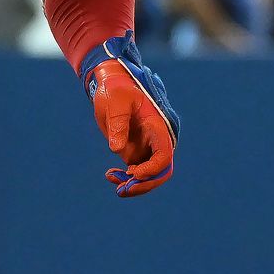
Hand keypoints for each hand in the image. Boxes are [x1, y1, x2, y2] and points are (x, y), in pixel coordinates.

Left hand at [79, 36, 179, 196]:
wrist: (110, 83)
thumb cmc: (116, 88)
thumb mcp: (116, 101)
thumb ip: (118, 123)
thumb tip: (117, 149)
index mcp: (156, 126)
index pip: (164, 155)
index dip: (152, 169)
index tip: (133, 174)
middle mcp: (155, 139)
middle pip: (161, 171)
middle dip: (144, 184)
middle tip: (122, 190)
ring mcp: (145, 146)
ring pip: (148, 175)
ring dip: (133, 184)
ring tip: (113, 182)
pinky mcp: (134, 150)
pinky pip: (135, 171)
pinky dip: (124, 178)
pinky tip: (110, 175)